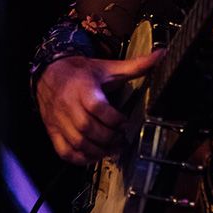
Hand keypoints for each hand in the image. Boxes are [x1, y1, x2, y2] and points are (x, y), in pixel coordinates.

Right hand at [36, 51, 161, 164]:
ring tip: (113, 149)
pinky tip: (94, 155)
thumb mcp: (109, 67)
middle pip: (87, 127)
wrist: (51, 73)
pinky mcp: (53, 132)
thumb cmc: (82, 73)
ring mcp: (59, 120)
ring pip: (77, 142)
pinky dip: (81, 158)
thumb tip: (161, 55)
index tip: (124, 121)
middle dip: (108, 137)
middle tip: (121, 139)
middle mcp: (68, 105)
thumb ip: (136, 65)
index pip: (96, 106)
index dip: (113, 118)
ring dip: (98, 150)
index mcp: (83, 87)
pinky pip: (65, 151)